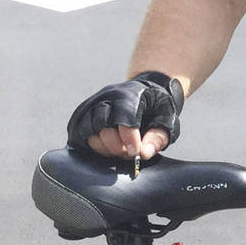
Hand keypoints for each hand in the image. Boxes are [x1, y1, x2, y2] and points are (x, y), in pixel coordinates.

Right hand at [67, 72, 183, 161]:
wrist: (143, 91)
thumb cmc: (157, 107)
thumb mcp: (167, 119)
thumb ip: (158, 137)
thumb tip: (144, 153)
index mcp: (130, 94)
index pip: (123, 117)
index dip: (129, 139)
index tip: (136, 153)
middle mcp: (107, 96)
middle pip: (102, 124)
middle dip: (115, 145)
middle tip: (128, 153)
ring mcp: (92, 103)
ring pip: (87, 129)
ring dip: (102, 147)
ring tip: (117, 150)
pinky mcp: (82, 112)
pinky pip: (77, 132)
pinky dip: (89, 144)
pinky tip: (105, 148)